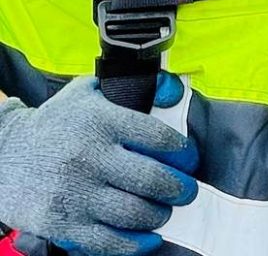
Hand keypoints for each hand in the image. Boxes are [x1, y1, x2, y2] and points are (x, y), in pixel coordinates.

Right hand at [0, 76, 197, 255]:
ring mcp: (76, 193)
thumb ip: (130, 87)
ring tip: (165, 210)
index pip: (157, 137)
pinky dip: (135, 244)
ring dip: (160, 214)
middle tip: (187, 190)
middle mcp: (90, 156)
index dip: (183, 151)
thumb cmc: (56, 122)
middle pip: (152, 179)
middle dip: (180, 188)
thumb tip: (173, 91)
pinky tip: (148, 238)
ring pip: (134, 212)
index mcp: (101, 121)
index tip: (190, 158)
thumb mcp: (89, 92)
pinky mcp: (62, 224)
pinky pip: (107, 241)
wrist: (5, 154)